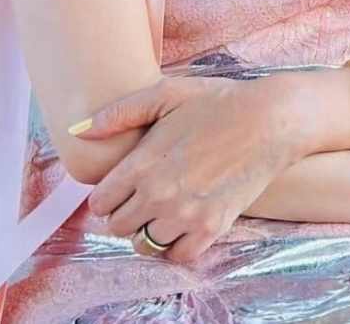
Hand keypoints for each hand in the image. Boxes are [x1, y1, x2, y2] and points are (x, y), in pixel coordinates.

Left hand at [83, 74, 314, 262]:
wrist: (272, 120)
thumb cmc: (219, 102)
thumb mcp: (168, 93)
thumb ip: (120, 112)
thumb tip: (78, 130)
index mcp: (143, 164)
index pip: (100, 202)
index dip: (110, 194)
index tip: (126, 184)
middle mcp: (159, 194)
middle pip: (118, 227)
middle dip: (127, 212)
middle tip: (147, 195)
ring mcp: (185, 214)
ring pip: (145, 244)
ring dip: (151, 229)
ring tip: (166, 209)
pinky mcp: (212, 227)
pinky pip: (178, 255)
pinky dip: (177, 245)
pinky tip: (185, 223)